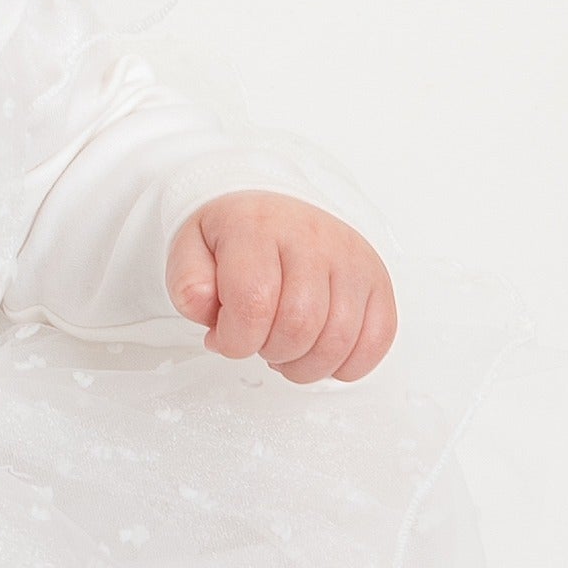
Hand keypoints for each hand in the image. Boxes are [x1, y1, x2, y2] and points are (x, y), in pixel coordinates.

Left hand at [166, 193, 396, 384]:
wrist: (271, 203)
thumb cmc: (233, 235)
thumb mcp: (190, 250)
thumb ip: (189, 286)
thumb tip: (213, 320)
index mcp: (257, 227)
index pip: (252, 303)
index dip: (235, 340)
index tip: (224, 338)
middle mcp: (312, 238)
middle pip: (299, 325)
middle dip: (270, 352)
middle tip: (257, 342)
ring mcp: (351, 258)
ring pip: (339, 339)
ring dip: (305, 365)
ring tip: (285, 349)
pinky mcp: (377, 279)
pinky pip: (378, 338)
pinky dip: (348, 363)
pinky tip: (319, 353)